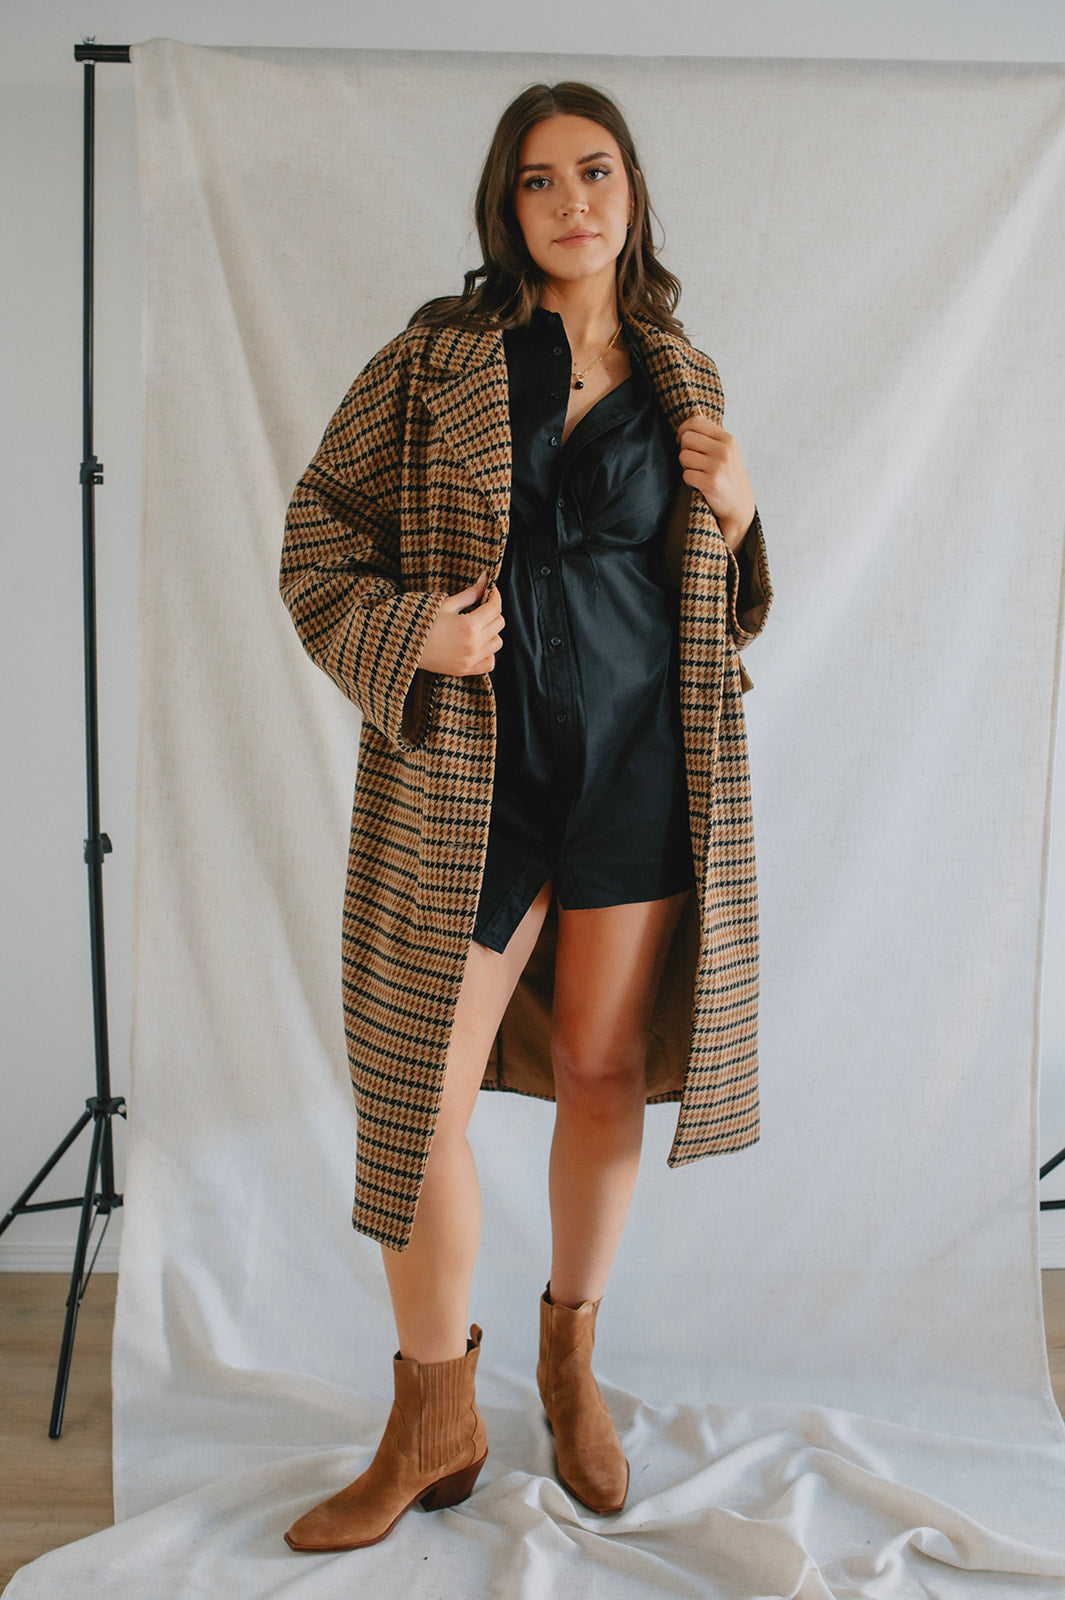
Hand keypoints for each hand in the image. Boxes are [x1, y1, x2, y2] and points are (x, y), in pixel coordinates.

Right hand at [416, 571, 504, 675]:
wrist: (402, 645)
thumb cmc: (420, 622)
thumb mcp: (445, 604)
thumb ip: (469, 594)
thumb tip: (485, 580)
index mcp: (469, 625)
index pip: (495, 608)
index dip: (494, 595)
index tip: (490, 590)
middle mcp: (474, 645)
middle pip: (499, 624)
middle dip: (493, 612)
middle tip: (481, 606)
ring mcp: (470, 660)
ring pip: (497, 642)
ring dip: (492, 632)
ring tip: (478, 625)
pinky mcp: (465, 670)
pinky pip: (489, 662)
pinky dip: (488, 653)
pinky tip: (478, 644)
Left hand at [677, 415, 755, 552]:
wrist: (740, 506)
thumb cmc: (729, 477)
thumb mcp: (728, 452)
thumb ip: (711, 438)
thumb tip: (689, 424)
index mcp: (728, 439)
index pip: (696, 422)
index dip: (683, 429)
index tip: (682, 439)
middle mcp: (724, 450)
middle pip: (686, 438)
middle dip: (685, 450)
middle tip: (694, 461)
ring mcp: (718, 466)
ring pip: (683, 456)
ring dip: (686, 467)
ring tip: (699, 473)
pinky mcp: (710, 482)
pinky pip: (686, 475)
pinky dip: (689, 481)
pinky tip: (701, 484)